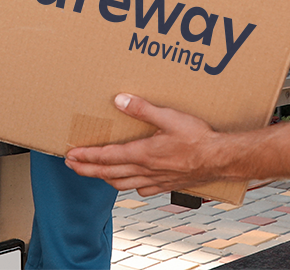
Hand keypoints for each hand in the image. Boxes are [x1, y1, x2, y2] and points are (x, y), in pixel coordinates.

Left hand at [63, 94, 228, 194]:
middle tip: (72, 166)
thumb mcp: (169, 117)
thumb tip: (120, 100)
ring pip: (121, 184)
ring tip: (93, 173)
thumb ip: (142, 109)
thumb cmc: (197, 138)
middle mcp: (145, 170)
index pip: (106, 157)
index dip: (86, 156)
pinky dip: (127, 186)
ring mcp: (155, 180)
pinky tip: (129, 183)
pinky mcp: (165, 185)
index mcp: (142, 154)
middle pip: (108, 173)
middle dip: (87, 169)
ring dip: (103, 178)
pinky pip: (140, 189)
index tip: (70, 155)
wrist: (219, 159)